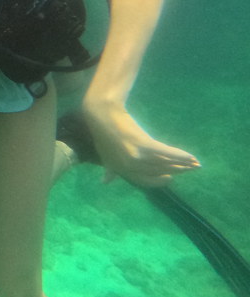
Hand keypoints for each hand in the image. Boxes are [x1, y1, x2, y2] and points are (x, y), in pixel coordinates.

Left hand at [82, 101, 200, 187]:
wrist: (101, 114)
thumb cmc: (103, 133)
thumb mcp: (105, 156)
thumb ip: (110, 170)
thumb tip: (104, 182)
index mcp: (122, 171)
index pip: (145, 181)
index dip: (159, 181)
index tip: (171, 178)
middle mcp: (130, 167)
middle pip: (159, 171)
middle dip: (177, 170)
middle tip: (191, 168)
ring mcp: (136, 156)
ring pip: (164, 162)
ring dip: (182, 163)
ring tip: (195, 163)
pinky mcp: (143, 144)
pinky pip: (166, 153)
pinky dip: (180, 155)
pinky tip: (191, 157)